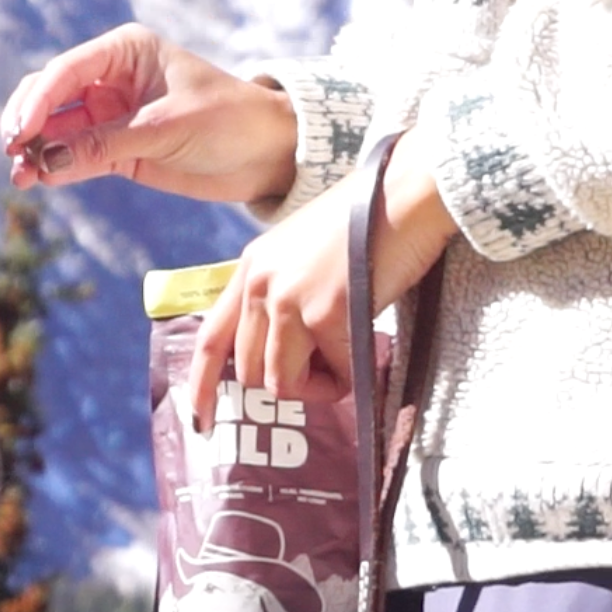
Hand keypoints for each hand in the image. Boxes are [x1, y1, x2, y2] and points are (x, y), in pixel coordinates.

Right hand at [0, 23, 298, 204]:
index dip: (37, 101)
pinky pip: (71, 157)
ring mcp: (109, 117)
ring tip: (20, 178)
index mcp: (126, 52)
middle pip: (48, 97)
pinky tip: (37, 181)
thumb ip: (104, 144)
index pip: (66, 71)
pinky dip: (52, 169)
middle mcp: (110, 80)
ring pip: (54, 131)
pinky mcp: (114, 151)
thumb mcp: (166, 129)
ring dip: (33, 152)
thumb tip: (45, 161)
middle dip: (26, 123)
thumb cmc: (228, 122)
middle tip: (13, 153)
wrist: (266, 155)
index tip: (20, 134)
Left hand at [188, 128, 459, 430]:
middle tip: (326, 369)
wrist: (411, 190)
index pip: (212, 338)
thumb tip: (285, 355)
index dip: (201, 386)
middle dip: (288, 382)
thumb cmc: (371, 224)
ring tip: (347, 361)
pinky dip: (350, 377)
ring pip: (282, 382)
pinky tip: (368, 354)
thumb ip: (282, 296)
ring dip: (316, 386)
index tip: (200, 421)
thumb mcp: (304, 255)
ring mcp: (288, 299)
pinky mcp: (325, 313)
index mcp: (250, 269)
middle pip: (250, 372)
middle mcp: (260, 285)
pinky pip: (331, 375)